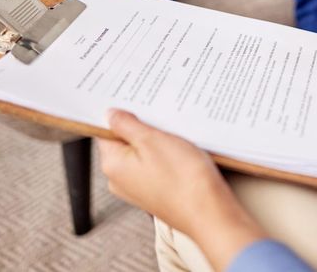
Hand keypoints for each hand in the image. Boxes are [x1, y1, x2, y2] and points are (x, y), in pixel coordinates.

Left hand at [97, 109, 265, 270]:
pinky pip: (157, 166)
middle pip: (125, 142)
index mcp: (113, 164)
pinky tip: (183, 152)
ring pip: (144, 153)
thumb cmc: (183, 179)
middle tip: (162, 118)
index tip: (137, 103)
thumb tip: (111, 115)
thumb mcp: (153, 140)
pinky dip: (167, 156)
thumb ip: (127, 125)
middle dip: (143, 128)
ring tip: (177, 136)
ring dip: (158, 142)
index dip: (122, 114)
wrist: (210, 212)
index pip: (106, 130)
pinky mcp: (157, 192)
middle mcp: (120, 179)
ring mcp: (139, 188)